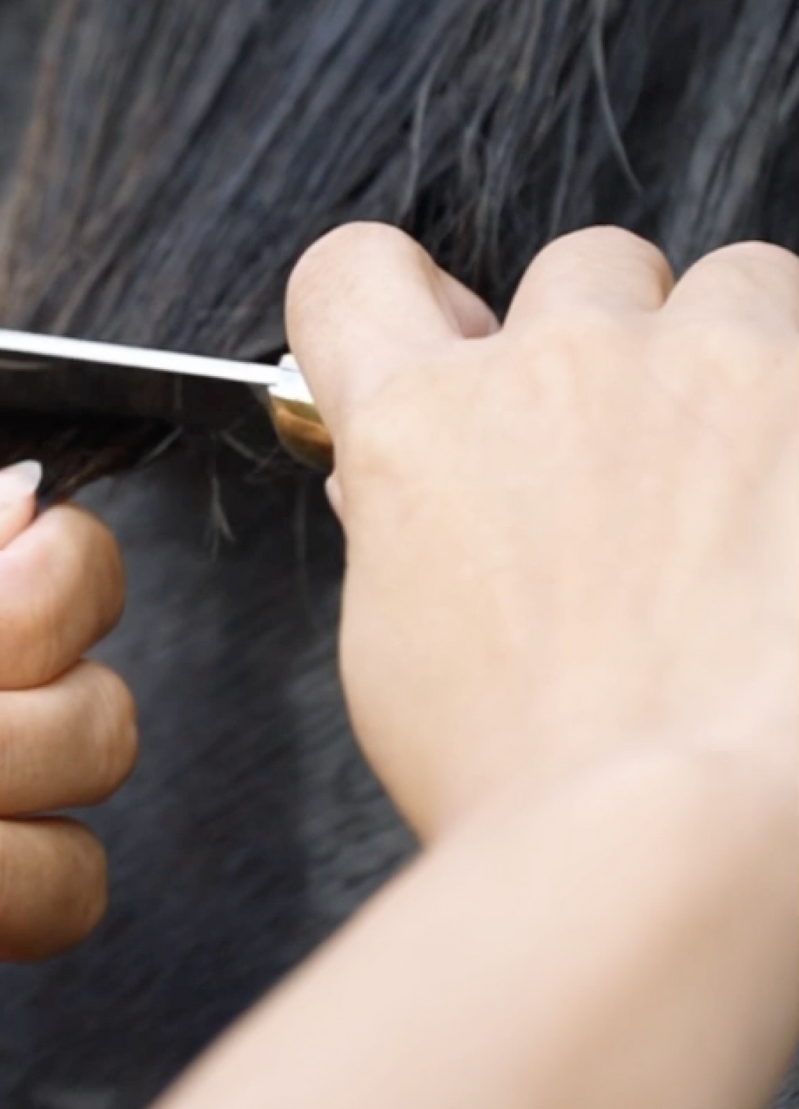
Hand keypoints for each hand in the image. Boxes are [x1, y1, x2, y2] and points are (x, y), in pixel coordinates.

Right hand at [287, 223, 797, 838]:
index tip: (432, 327)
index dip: (387, 296)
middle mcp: (556, 366)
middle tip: (627, 457)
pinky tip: (791, 526)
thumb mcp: (402, 651)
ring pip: (729, 285)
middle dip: (598, 345)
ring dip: (730, 360)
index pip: (353, 275)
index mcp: (423, 426)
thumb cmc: (532, 779)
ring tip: (745, 489)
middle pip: (577, 268)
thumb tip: (408, 481)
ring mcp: (708, 368)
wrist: (683, 840)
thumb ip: (402, 525)